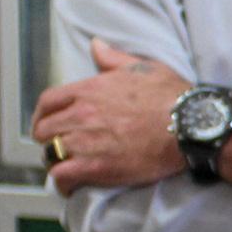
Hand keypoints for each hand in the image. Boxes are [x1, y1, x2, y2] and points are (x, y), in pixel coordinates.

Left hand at [30, 38, 190, 193]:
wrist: (189, 125)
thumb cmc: (170, 96)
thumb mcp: (142, 67)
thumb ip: (113, 58)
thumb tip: (96, 45)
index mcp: (88, 90)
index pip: (48, 102)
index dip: (42, 115)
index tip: (46, 123)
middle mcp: (81, 114)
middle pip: (44, 130)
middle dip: (48, 139)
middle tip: (60, 147)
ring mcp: (86, 141)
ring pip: (50, 154)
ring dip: (56, 161)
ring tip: (66, 167)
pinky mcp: (96, 166)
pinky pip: (62, 176)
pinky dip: (62, 183)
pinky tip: (70, 186)